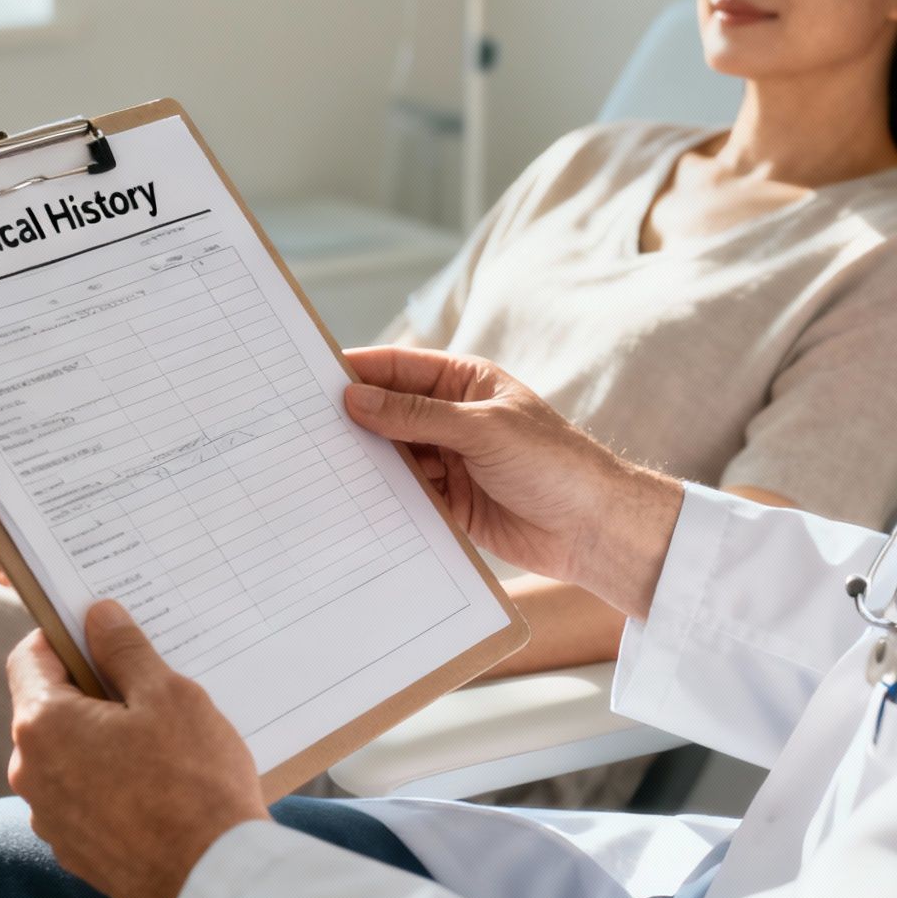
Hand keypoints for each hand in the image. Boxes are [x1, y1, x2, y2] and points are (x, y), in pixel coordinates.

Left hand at [5, 602, 267, 897]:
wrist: (211, 877)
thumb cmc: (194, 782)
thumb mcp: (168, 695)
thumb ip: (124, 650)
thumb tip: (98, 616)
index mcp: (44, 725)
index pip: (30, 657)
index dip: (65, 635)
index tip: (101, 630)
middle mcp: (31, 773)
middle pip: (50, 707)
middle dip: (93, 689)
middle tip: (148, 685)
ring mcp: (50, 816)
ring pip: (68, 753)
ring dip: (102, 737)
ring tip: (162, 740)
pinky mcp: (74, 848)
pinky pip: (83, 795)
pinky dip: (109, 779)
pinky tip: (157, 782)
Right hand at [344, 346, 683, 618]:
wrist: (593, 529)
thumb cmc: (553, 463)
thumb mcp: (482, 429)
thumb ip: (416, 415)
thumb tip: (356, 398)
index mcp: (465, 383)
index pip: (401, 368)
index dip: (359, 370)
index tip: (313, 377)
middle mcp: (453, 419)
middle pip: (389, 412)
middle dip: (353, 419)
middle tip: (303, 426)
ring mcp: (450, 461)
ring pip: (392, 456)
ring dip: (364, 462)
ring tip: (318, 466)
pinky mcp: (450, 503)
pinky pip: (405, 496)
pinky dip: (382, 498)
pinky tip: (351, 501)